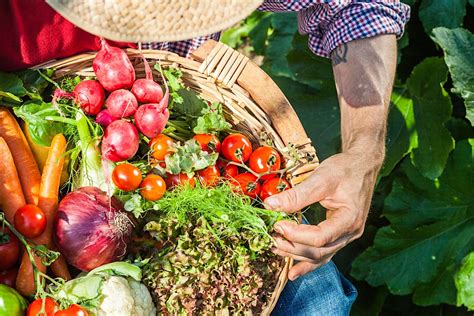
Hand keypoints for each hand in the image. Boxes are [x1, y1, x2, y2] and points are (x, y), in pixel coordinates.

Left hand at [265, 150, 380, 280]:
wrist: (362, 165)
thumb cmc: (345, 169)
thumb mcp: (321, 178)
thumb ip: (296, 195)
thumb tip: (270, 205)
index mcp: (350, 219)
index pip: (320, 237)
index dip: (296, 234)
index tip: (277, 225)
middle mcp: (351, 233)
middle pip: (319, 252)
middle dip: (292, 248)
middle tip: (270, 238)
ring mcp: (346, 236)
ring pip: (320, 256)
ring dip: (296, 255)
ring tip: (274, 249)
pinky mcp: (339, 235)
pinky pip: (323, 253)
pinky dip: (307, 261)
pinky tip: (293, 271)